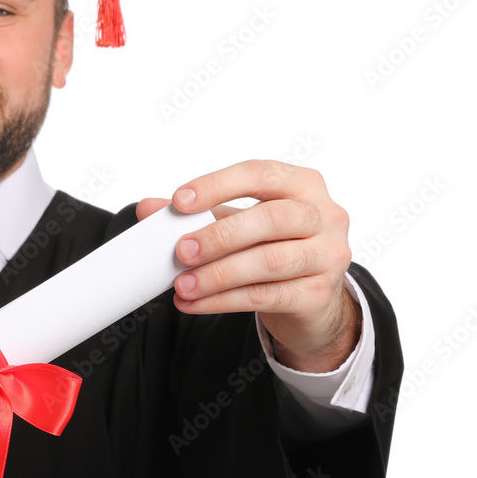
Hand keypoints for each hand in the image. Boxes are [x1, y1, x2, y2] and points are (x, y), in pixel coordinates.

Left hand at [136, 160, 360, 371]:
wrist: (311, 297)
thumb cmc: (273, 246)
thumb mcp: (237, 222)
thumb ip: (198, 212)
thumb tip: (149, 208)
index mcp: (302, 184)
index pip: (259, 174)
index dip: (217, 186)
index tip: (179, 202)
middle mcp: (324, 216)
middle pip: (271, 219)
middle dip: (220, 235)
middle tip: (181, 251)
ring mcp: (328, 256)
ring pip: (269, 263)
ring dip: (217, 275)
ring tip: (181, 285)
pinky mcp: (320, 295)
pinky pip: (266, 297)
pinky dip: (223, 301)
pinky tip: (194, 303)